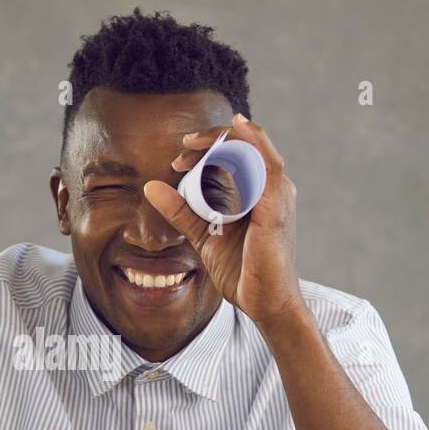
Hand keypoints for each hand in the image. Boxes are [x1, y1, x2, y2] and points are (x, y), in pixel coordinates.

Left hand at [143, 113, 304, 329]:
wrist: (265, 303)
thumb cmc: (243, 271)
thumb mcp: (203, 235)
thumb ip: (181, 211)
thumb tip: (151, 187)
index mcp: (258, 192)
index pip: (236, 154)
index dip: (207, 148)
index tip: (179, 159)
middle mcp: (272, 188)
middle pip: (243, 147)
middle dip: (210, 142)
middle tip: (181, 152)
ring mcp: (277, 196)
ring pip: (251, 150)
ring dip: (221, 141)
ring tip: (191, 146)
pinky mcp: (276, 208)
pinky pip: (269, 165)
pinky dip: (255, 141)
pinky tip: (239, 126)